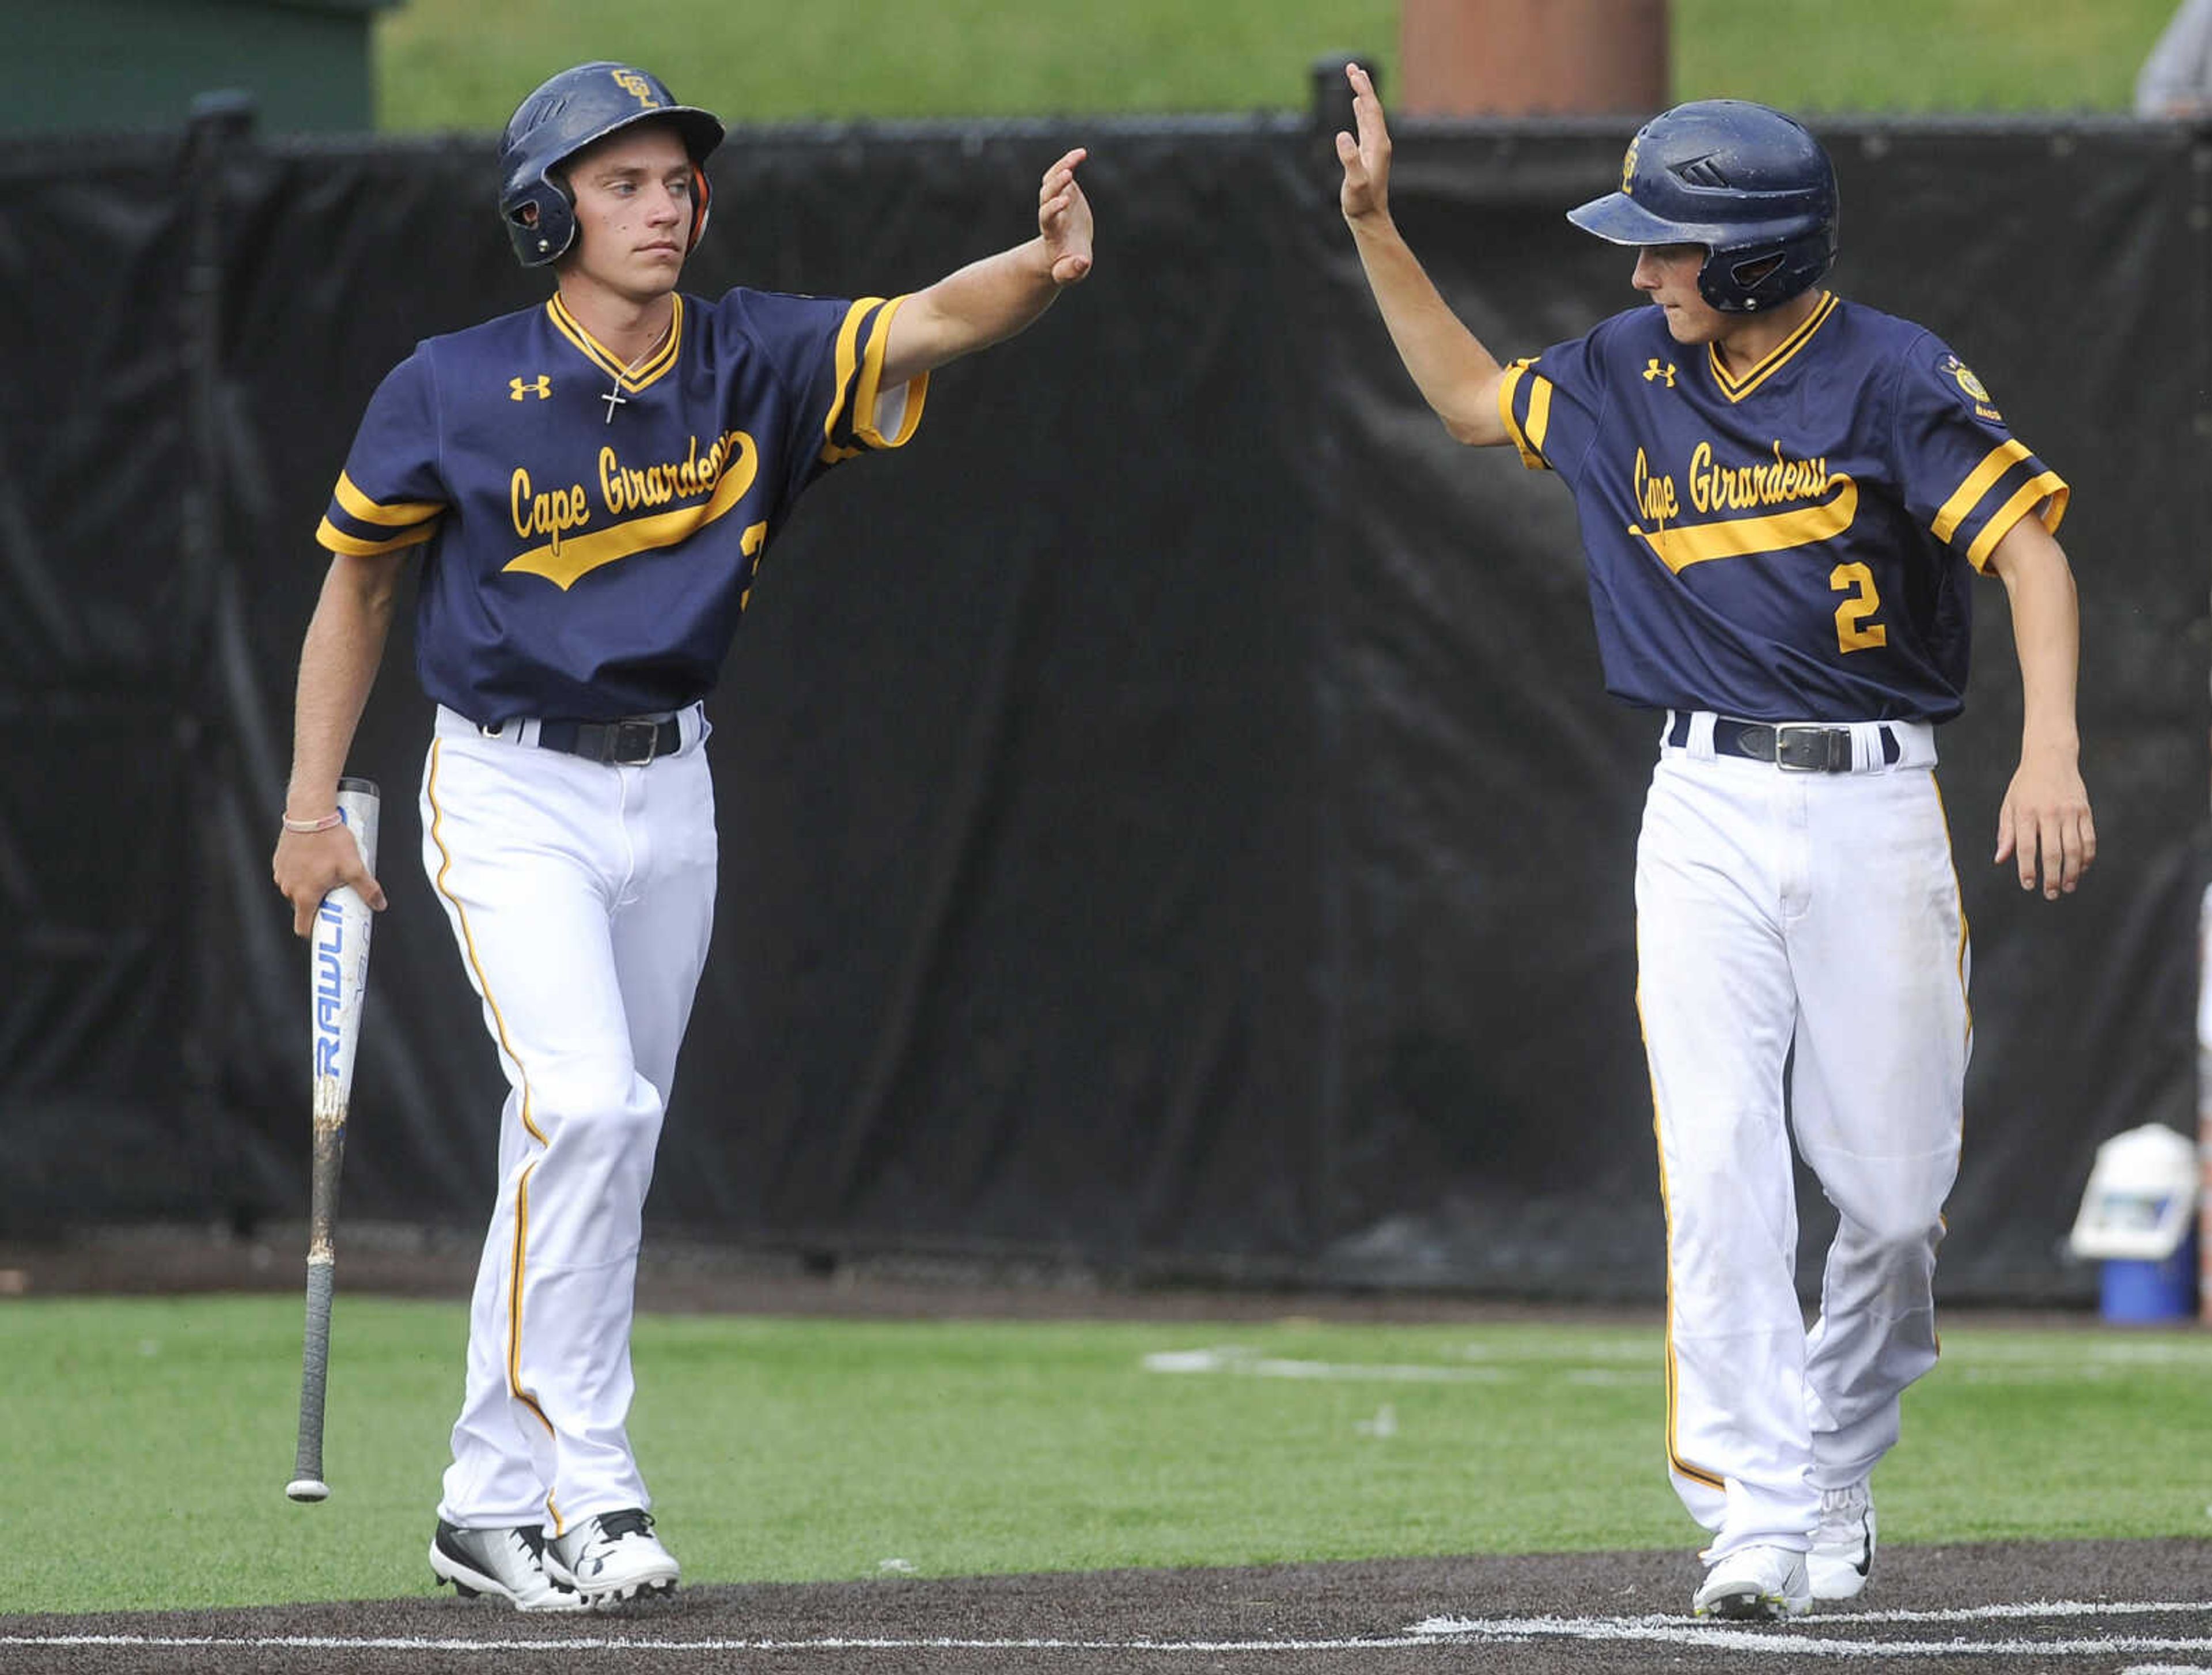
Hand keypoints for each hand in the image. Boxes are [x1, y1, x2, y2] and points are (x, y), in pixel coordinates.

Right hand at [273, 823, 387, 938]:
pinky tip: (315, 861)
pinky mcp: (279, 861)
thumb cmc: (330, 840)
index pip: (303, 927)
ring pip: (296, 890)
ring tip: (327, 873)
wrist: (310, 813)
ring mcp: (282, 875)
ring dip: (309, 887)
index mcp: (305, 895)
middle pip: (303, 907)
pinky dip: (301, 873)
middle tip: (335, 893)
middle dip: (318, 904)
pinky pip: (291, 875)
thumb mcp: (354, 867)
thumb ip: (367, 889)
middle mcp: (289, 888)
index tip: (327, 928)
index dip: (315, 931)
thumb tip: (379, 905)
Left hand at [1038, 147, 1092, 285]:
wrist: (1064, 254)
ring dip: (1062, 166)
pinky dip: (1070, 162)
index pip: (1046, 217)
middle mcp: (1050, 213)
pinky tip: (1082, 153)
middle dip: (1056, 184)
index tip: (1064, 202)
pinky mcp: (1064, 192)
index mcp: (1051, 232)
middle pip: (1047, 195)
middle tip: (1067, 174)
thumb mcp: (1069, 272)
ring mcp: (1056, 200)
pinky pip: (1063, 173)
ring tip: (1077, 156)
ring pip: (1052, 180)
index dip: (1053, 208)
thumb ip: (1072, 270)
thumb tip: (1082, 263)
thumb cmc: (1067, 266)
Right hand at [1335, 62, 1391, 224]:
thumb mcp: (1354, 182)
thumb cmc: (1361, 203)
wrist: (1369, 218)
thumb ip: (1350, 159)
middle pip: (1372, 107)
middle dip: (1363, 86)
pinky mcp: (1368, 154)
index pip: (1372, 110)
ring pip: (1369, 114)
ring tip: (1354, 78)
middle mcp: (1379, 142)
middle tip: (1351, 67)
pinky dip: (1361, 111)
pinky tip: (1357, 105)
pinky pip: (1365, 125)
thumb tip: (1342, 135)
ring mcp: (1374, 147)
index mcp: (1378, 144)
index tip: (1354, 73)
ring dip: (1362, 95)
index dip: (1364, 90)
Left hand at [1993, 748, 2095, 899]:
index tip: (2029, 885)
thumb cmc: (2025, 785)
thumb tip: (2000, 859)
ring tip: (2067, 887)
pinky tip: (2081, 869)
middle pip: (2053, 852)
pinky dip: (2087, 857)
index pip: (2026, 847)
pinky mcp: (2085, 811)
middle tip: (2050, 894)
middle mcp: (2049, 813)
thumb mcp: (2009, 806)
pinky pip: (2089, 839)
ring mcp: (2070, 812)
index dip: (2027, 869)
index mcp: (2026, 813)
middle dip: (2052, 877)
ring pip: (2075, 849)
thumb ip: (2006, 833)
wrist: (2051, 758)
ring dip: (2072, 872)